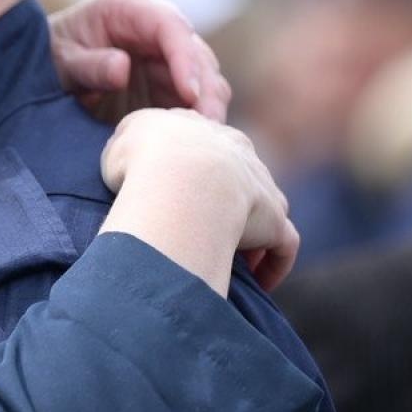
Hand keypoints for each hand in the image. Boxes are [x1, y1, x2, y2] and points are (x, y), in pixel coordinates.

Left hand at [49, 0, 232, 124]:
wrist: (47, 65)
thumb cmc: (51, 55)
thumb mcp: (61, 60)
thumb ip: (90, 64)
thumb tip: (123, 68)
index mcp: (128, 8)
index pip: (169, 25)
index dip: (185, 58)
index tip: (191, 93)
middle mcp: (155, 25)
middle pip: (197, 54)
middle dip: (206, 91)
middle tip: (207, 127)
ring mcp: (167, 52)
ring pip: (205, 77)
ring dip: (208, 108)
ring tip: (204, 141)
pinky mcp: (171, 78)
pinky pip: (195, 99)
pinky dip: (197, 119)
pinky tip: (194, 142)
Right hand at [100, 109, 298, 294]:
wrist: (179, 180)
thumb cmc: (143, 158)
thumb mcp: (127, 134)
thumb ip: (136, 137)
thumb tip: (135, 148)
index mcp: (206, 130)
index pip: (207, 146)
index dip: (195, 169)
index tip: (178, 191)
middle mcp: (240, 154)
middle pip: (239, 174)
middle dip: (226, 197)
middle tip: (199, 224)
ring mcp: (262, 186)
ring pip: (263, 207)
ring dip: (250, 231)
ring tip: (228, 257)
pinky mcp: (274, 220)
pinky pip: (283, 244)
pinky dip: (273, 263)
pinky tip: (257, 281)